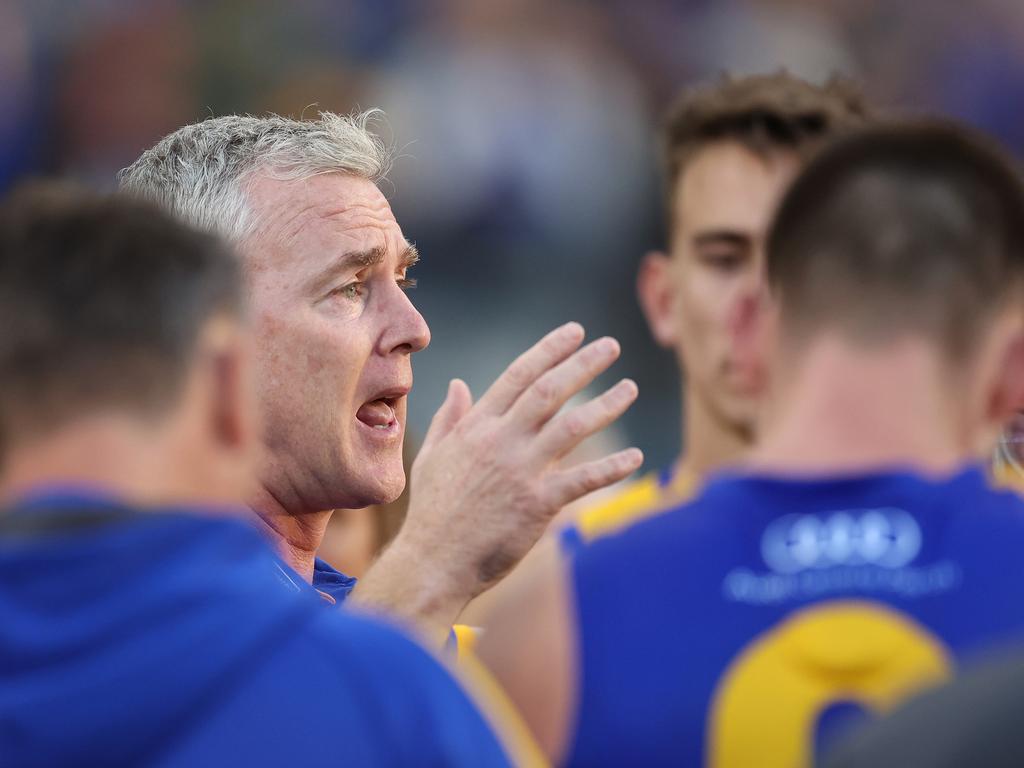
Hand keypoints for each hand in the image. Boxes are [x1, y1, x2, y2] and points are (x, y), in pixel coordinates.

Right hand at [354, 323, 640, 638]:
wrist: (434, 561)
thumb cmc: (432, 511)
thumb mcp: (432, 456)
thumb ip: (448, 418)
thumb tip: (458, 384)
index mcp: (477, 426)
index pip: (519, 374)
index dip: (550, 350)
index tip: (576, 332)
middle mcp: (501, 441)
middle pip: (549, 390)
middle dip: (583, 363)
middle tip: (611, 346)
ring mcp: (521, 471)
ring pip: (571, 426)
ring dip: (605, 405)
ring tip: (630, 388)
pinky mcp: (537, 504)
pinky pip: (583, 480)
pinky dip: (611, 468)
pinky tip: (636, 457)